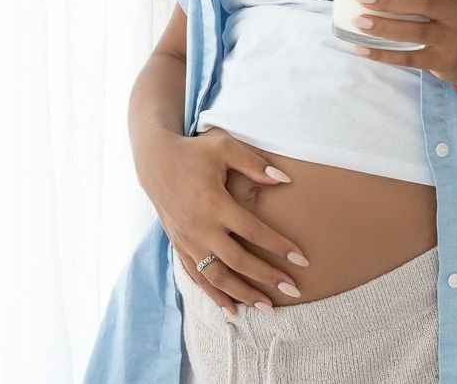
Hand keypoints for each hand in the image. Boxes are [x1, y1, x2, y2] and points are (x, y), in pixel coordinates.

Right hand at [136, 126, 309, 314]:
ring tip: (269, 307)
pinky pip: (198, 277)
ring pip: (218, 276)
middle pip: (238, 260)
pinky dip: (215, 296)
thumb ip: (253, 163)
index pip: (253, 231)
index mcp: (214, 203)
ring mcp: (188, 240)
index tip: (301, 259)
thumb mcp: (223, 147)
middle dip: (267, 278)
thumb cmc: (194, 152)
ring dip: (244, 294)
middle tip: (293, 290)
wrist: (155, 161)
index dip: (278, 246)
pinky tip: (233, 310)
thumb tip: (284, 179)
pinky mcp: (180, 246)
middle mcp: (200, 227)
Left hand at [349, 0, 456, 85]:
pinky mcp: (440, 61)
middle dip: (390, 0)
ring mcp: (451, 39)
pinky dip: (383, 55)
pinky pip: (409, 59)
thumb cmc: (444, 13)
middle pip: (424, 4)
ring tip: (359, 21)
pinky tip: (361, 48)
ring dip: (384, 27)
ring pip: (416, 32)